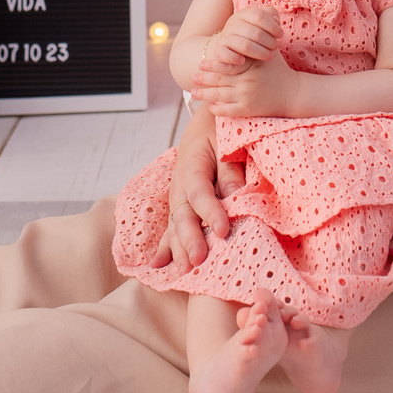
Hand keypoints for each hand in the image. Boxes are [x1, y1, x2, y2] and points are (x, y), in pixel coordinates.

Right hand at [149, 105, 245, 271]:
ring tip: (183, 270)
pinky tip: (159, 264)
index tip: (223, 232)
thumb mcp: (227, 145)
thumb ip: (229, 173)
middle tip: (198, 260)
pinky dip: (166, 246)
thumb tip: (234, 199)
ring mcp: (177, 197)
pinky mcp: (179, 205)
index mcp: (192, 166)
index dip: (211, 213)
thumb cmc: (219, 132)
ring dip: (178, 248)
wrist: (205, 122)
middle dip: (190, 239)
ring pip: (175, 225)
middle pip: (183, 214)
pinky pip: (171, 227)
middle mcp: (180, 185)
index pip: (200, 194)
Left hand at [190, 47, 297, 117]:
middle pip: (218, 80)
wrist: (293, 93)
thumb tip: (245, 27)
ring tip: (194, 93)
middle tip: (193, 78)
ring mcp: (246, 96)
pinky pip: (227, 111)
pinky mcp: (248, 109)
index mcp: (249, 67)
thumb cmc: (279, 70)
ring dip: (204, 95)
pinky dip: (216, 109)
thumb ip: (255, 44)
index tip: (200, 63)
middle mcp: (246, 81)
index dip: (212, 64)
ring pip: (219, 96)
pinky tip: (209, 106)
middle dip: (203, 79)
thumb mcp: (268, 54)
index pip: (226, 64)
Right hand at [202, 6, 280, 73]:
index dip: (273, 26)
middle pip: (255, 33)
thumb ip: (270, 16)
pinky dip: (236, 59)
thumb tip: (276, 20)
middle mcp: (233, 23)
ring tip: (269, 56)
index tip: (280, 35)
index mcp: (243, 14)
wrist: (229, 46)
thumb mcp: (260, 22)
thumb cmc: (251, 34)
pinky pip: (226, 54)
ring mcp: (225, 37)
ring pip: (245, 45)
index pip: (259, 15)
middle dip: (270, 42)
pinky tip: (244, 62)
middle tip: (275, 48)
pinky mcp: (219, 50)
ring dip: (261, 53)